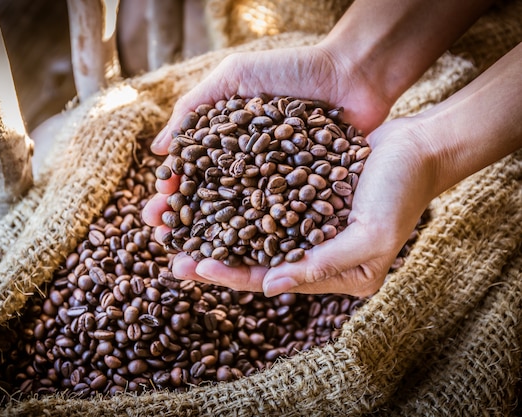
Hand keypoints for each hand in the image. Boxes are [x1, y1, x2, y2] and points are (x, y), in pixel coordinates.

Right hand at [142, 43, 394, 259]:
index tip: (153, 212)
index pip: (193, 176)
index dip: (172, 195)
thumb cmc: (291, 69)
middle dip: (187, 226)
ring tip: (196, 262)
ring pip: (244, 222)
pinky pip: (284, 224)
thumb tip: (158, 150)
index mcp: (229, 145)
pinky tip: (245, 260)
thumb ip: (194, 107)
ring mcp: (279, 187)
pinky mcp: (308, 198)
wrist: (351, 74)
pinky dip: (265, 243)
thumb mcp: (236, 76)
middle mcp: (251, 170)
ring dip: (218, 243)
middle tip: (165, 243)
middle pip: (213, 205)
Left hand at [165, 117, 434, 296]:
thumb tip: (273, 286)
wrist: (418, 145)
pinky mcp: (301, 194)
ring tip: (177, 220)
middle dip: (212, 254)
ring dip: (215, 225)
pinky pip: (261, 200)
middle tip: (169, 251)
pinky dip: (234, 197)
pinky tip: (206, 189)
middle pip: (252, 258)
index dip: (233, 274)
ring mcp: (305, 223)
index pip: (271, 280)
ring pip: (250, 229)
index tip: (196, 265)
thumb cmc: (402, 193)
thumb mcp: (370, 235)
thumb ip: (324, 264)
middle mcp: (313, 252)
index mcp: (331, 274)